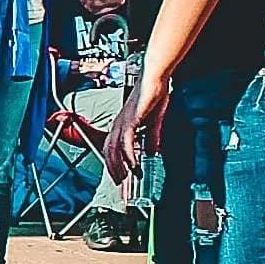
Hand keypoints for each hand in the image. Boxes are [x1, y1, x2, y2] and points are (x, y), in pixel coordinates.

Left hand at [108, 67, 167, 189]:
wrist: (155, 79)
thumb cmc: (153, 96)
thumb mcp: (154, 122)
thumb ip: (152, 138)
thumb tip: (151, 152)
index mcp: (121, 125)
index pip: (111, 149)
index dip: (112, 164)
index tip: (118, 177)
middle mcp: (118, 124)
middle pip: (109, 152)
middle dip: (113, 169)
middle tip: (119, 184)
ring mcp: (122, 122)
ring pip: (114, 149)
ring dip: (119, 165)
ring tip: (124, 178)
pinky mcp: (131, 120)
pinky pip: (126, 141)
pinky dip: (128, 154)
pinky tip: (132, 164)